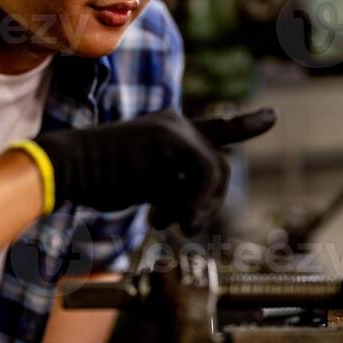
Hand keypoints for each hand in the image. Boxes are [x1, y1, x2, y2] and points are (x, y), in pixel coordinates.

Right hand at [34, 108, 275, 233]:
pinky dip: (194, 203)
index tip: (272, 117)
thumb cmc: (98, 179)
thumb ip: (174, 187)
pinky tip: (169, 217)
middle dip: (212, 201)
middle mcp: (177, 123)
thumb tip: (196, 212)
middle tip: (187, 224)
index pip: (218, 127)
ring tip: (175, 222)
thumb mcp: (144, 182)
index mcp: (169, 129)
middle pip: (220, 166)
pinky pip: (203, 177)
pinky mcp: (174, 141)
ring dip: (202, 206)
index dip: (246, 124)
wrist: (70, 166)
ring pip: (216, 173)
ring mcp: (176, 129)